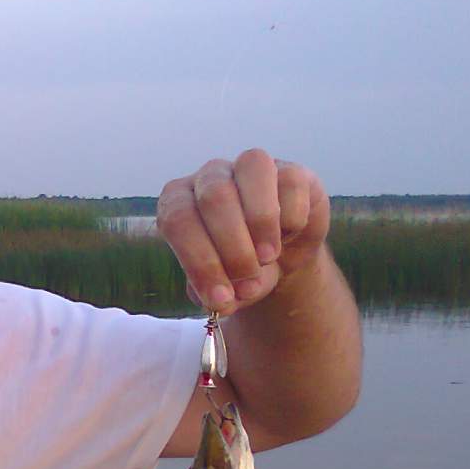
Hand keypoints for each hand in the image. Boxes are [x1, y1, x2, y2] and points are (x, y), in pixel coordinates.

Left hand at [157, 149, 329, 314]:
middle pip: (214, 198)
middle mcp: (208, 177)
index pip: (178, 221)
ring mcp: (248, 167)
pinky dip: (292, 215)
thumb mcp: (225, 287)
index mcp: (178, 202)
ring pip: (251, 170)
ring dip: (261, 221)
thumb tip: (223, 301)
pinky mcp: (290, 170)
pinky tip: (289, 234)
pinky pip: (290, 182)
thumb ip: (217, 295)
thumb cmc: (239, 267)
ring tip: (267, 257)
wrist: (282, 256)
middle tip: (248, 279)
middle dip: (233, 248)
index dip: (199, 261)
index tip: (219, 297)